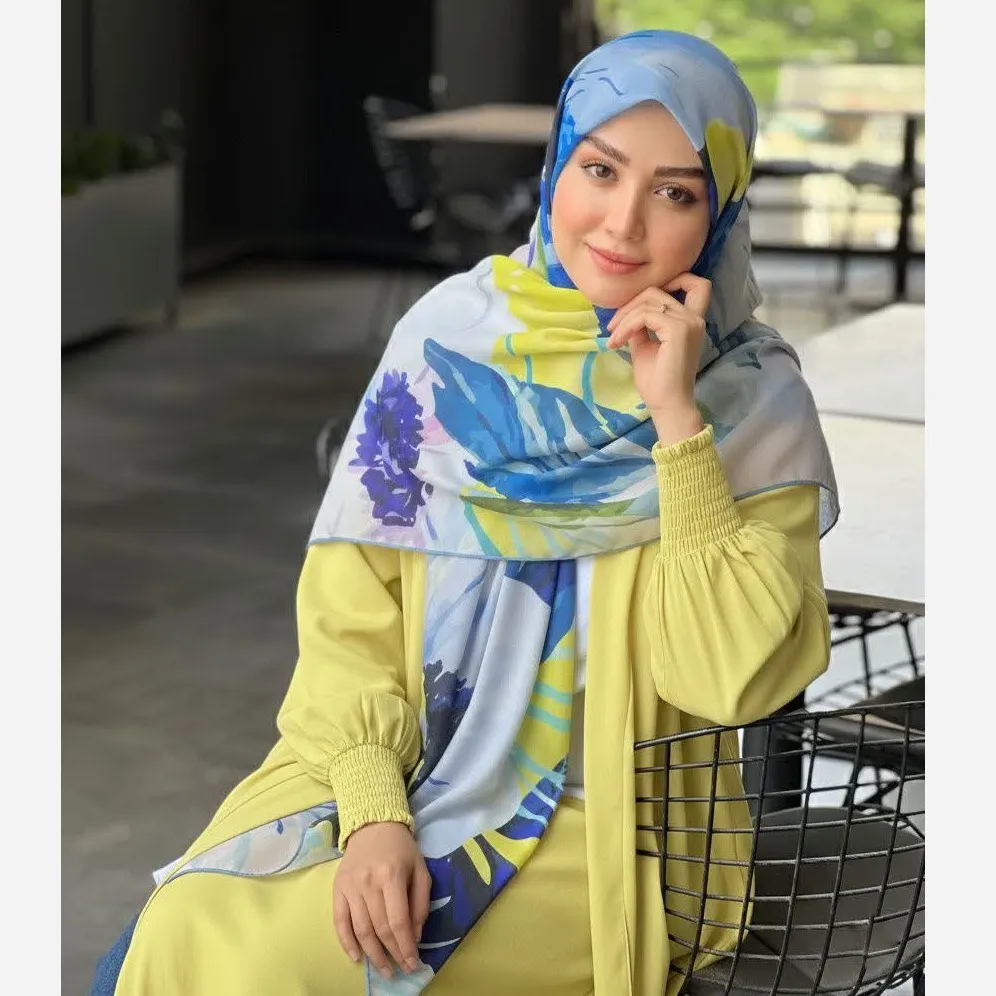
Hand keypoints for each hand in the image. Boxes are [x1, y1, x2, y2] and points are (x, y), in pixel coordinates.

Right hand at [333, 821, 430, 979]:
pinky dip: (347, 943)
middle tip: (400, 970)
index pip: (398, 921)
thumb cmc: (401, 848)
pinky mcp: (337, 888)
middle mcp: (369, 883)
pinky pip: (340, 921)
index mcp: (392, 876)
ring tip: (384, 969)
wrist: (372, 824)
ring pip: (360, 930)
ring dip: (373, 955)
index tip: (413, 963)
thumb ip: (420, 903)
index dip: (405, 947)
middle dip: (392, 954)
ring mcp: (350, 887)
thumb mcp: (420, 869)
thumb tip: (415, 936)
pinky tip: (357, 957)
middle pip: (379, 928)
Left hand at [606, 274, 710, 445]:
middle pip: (658, 290)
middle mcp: (694, 319)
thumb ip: (641, 327)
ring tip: (613, 337)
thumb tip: (627, 314)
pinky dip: (627, 325)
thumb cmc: (658, 382)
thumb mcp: (645, 347)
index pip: (696, 284)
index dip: (673, 279)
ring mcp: (688, 323)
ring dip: (625, 316)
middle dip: (630, 303)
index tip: (643, 301)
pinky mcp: (678, 330)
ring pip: (649, 300)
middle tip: (613, 326)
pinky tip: (617, 342)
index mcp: (691, 321)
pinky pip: (645, 315)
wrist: (667, 405)